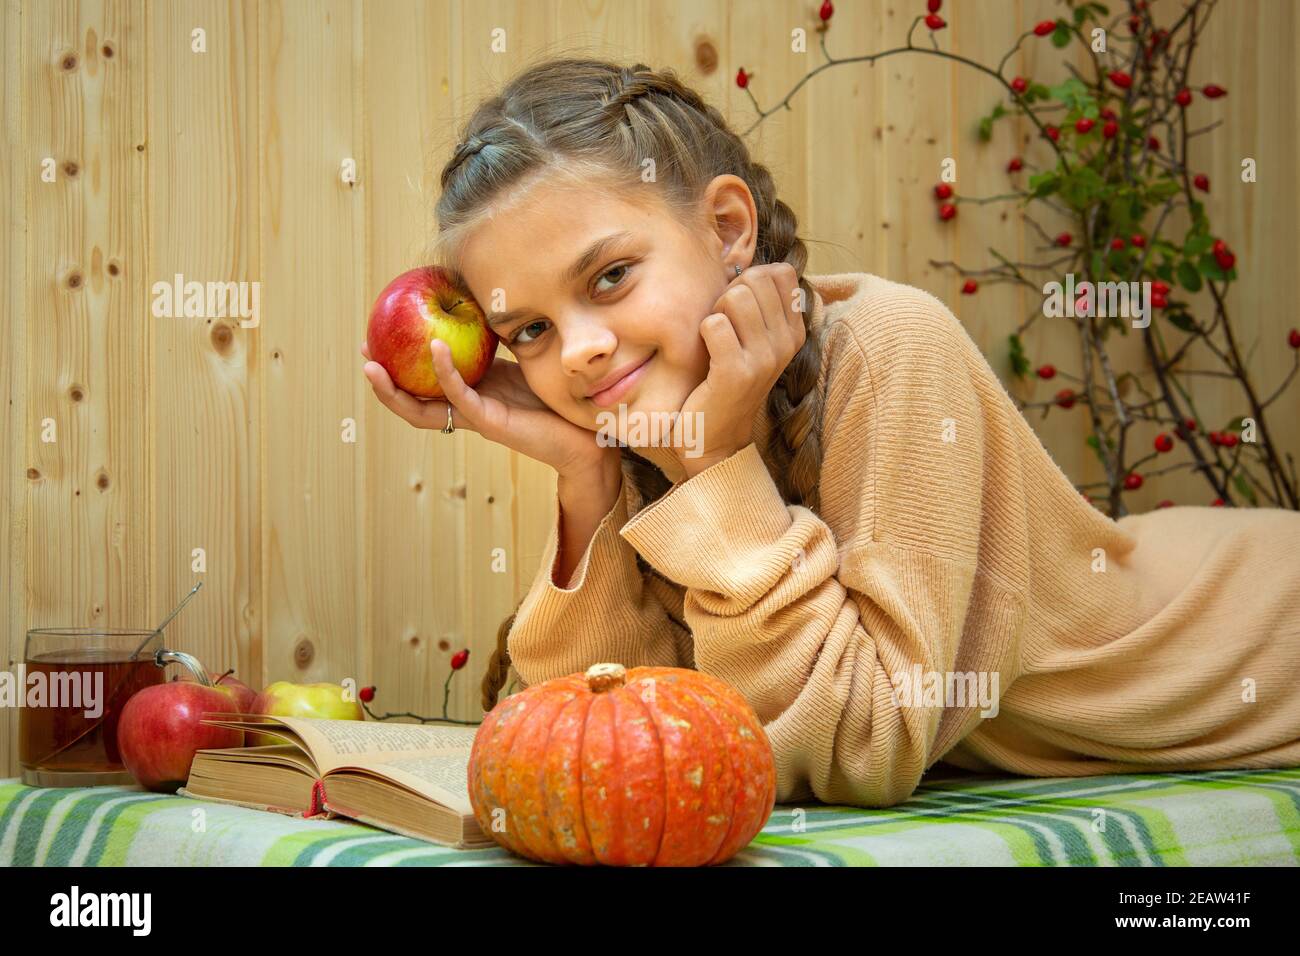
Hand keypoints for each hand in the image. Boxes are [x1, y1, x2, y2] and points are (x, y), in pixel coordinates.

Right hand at [361, 340, 619, 479]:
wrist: (587, 434)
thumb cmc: (560, 395)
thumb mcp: (523, 358)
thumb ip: (502, 336)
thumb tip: (488, 295)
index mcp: (473, 392)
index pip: (426, 382)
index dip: (401, 363)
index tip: (381, 336)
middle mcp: (468, 407)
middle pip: (413, 399)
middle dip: (384, 380)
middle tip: (364, 352)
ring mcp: (476, 417)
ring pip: (423, 408)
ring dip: (395, 388)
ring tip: (374, 364)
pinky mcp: (491, 422)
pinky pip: (459, 395)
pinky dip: (444, 372)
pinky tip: (435, 348)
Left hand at [672, 262, 805, 478]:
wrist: (715, 438)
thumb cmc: (725, 379)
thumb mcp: (752, 339)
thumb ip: (758, 301)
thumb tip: (748, 263)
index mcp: (794, 331)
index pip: (779, 273)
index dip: (750, 281)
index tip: (739, 312)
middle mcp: (786, 343)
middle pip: (752, 281)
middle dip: (727, 296)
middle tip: (721, 330)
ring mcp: (765, 358)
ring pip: (734, 297)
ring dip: (714, 314)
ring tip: (714, 343)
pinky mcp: (738, 372)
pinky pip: (714, 325)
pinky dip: (702, 335)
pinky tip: (707, 358)